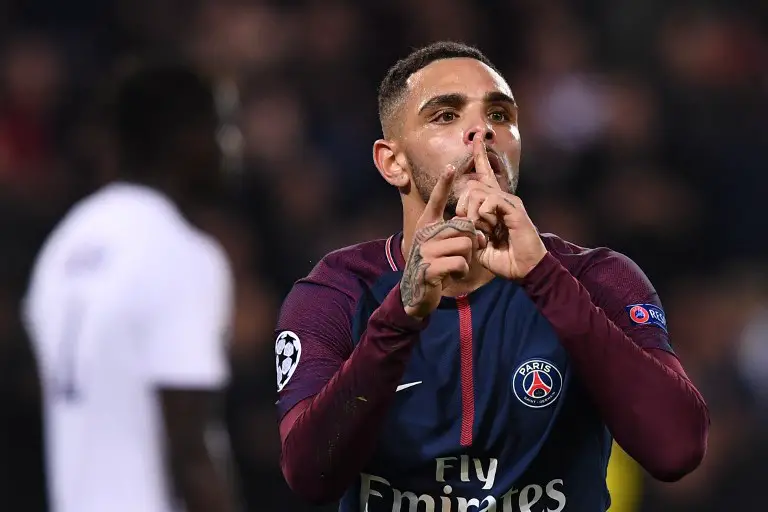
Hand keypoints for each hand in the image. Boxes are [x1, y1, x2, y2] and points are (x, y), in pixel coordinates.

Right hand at [401, 166, 477, 319]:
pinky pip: (460, 262)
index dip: (443, 183)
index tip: (450, 166)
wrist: (417, 293)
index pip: (436, 200)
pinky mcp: (430, 267)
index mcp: (426, 225)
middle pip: (463, 228)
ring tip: (456, 266)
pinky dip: (462, 270)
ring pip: (465, 245)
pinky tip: (452, 275)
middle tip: (464, 255)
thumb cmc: (434, 266)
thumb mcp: (441, 245)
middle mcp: (424, 233)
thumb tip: (476, 232)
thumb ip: (455, 234)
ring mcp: (425, 250)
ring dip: (467, 259)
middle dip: (471, 243)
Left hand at [455, 137, 546, 279]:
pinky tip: (489, 226)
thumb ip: (469, 229)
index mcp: (493, 204)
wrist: (524, 269)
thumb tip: (462, 219)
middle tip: (470, 225)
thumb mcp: (479, 243)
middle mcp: (502, 198)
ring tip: (481, 229)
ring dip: (473, 212)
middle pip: (473, 184)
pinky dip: (484, 214)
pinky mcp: (515, 209)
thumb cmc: (503, 258)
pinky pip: (491, 200)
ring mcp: (509, 202)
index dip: (479, 154)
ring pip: (479, 191)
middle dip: (464, 205)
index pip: (484, 173)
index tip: (477, 137)